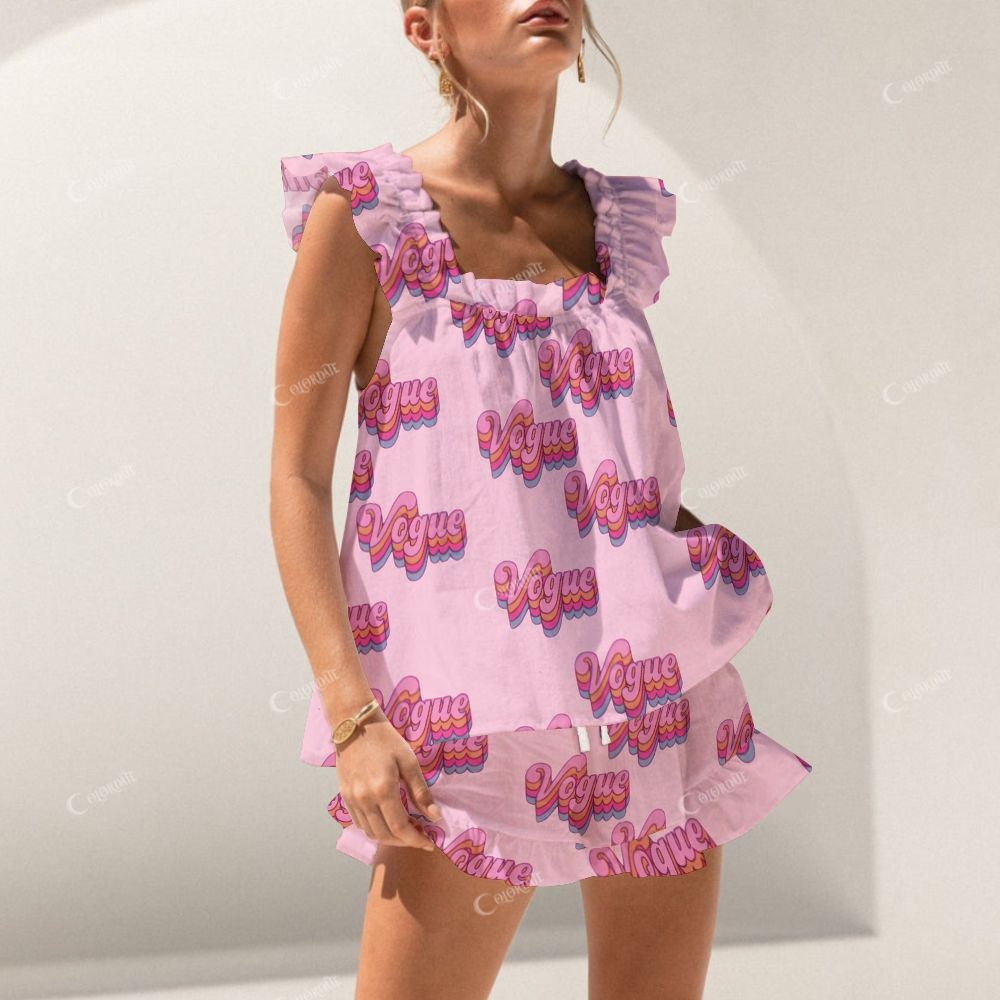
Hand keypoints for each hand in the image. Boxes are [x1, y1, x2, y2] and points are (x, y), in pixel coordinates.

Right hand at [336, 709, 443, 851]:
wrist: (354, 725)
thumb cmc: (385, 740)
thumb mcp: (409, 761)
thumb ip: (421, 792)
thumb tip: (435, 817)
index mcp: (383, 789)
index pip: (400, 828)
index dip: (416, 840)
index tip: (430, 842)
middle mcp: (364, 799)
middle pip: (385, 835)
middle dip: (405, 842)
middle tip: (421, 837)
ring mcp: (352, 800)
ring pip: (371, 833)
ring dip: (390, 838)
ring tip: (407, 830)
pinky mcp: (345, 797)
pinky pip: (360, 823)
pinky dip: (375, 829)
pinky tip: (388, 822)